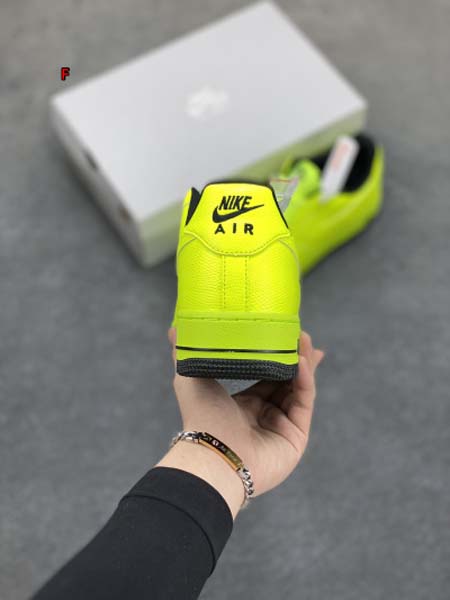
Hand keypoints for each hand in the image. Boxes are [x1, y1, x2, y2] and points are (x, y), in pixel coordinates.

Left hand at [158, 329, 323, 516]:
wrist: (212, 453)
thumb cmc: (200, 418)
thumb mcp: (190, 378)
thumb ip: (184, 353)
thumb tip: (174, 327)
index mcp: (243, 406)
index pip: (266, 377)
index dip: (275, 356)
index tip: (281, 333)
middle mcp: (264, 416)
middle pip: (287, 382)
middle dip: (295, 357)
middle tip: (301, 333)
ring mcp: (282, 428)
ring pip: (299, 389)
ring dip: (304, 363)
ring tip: (305, 338)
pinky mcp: (296, 437)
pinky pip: (304, 402)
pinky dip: (306, 380)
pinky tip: (303, 360)